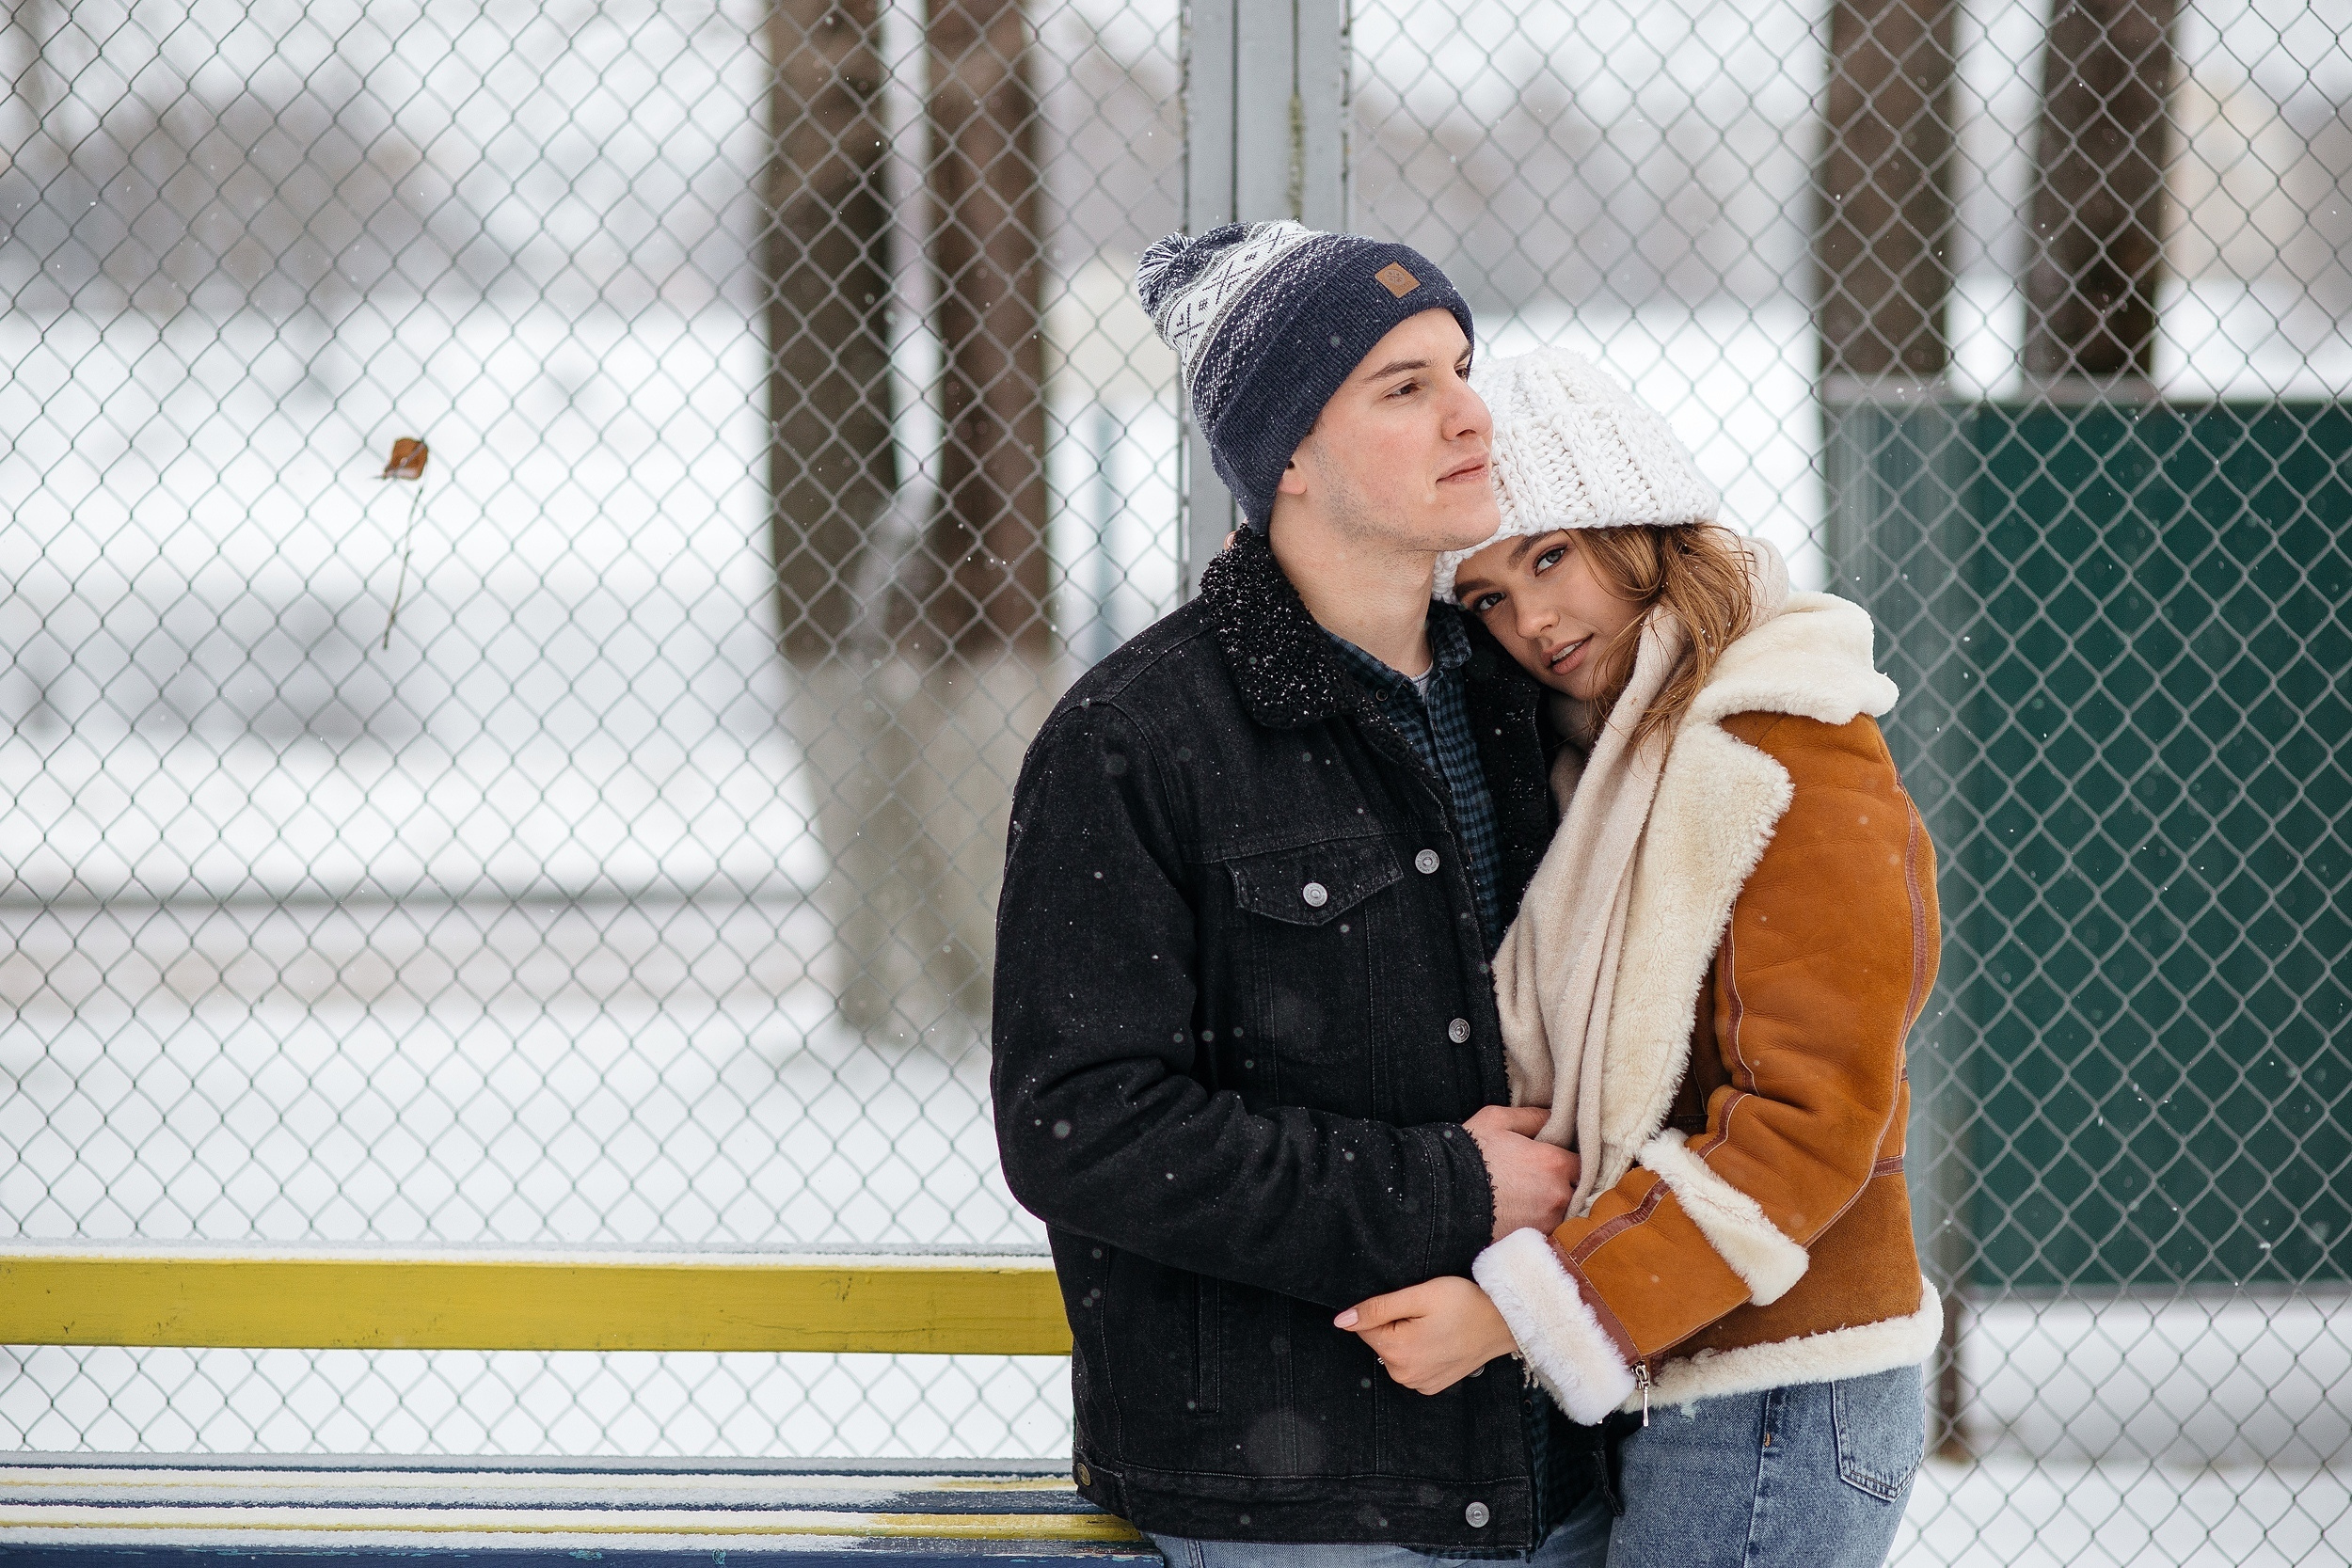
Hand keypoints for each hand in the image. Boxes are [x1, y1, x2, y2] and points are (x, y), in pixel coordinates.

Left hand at [1334, 1277, 1516, 1394]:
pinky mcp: (1431, 1386)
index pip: (1365, 1327)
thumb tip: (1341, 1321)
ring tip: (1436, 1326)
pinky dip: (1420, 1351)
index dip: (1384, 1310)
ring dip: (1407, 1338)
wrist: (1503, 1323)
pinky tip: (1440, 1340)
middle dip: (1395, 1324)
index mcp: (1396, 1352)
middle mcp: (1404, 1376)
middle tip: (1426, 1314)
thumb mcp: (1419, 1296)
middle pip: (1380, 1341)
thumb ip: (1377, 1308)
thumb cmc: (1464, 1304)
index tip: (1410, 1305)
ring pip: (1395, 1352)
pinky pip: (1411, 1364)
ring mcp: (1418, 1384)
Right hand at [1465, 1105, 1579, 1240]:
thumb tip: (1554, 1116)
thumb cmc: (1468, 1153)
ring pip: (1563, 1213)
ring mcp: (1547, 1221)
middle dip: (1565, 1185)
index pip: (1581, 1163)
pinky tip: (1522, 1217)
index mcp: (1553, 1162)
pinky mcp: (1532, 1240)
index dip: (1568, 1162)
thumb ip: (1532, 1117)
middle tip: (1541, 1181)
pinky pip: (1547, 1231)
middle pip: (1576, 1190)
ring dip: (1552, 1207)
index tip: (1554, 1162)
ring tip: (1529, 1201)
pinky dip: (1540, 1225)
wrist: (1443, 1196)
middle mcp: (1558, 1193)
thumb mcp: (1497, 1120)